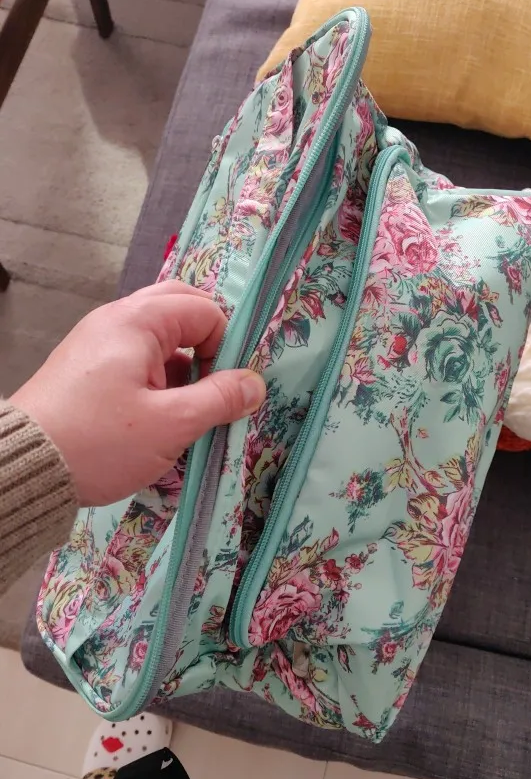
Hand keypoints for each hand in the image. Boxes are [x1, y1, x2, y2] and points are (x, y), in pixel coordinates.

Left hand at [10, 281, 265, 506]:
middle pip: (179, 310)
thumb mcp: (171, 424)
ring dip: (183, 364)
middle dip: (206, 344)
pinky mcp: (87, 368)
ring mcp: (97, 342)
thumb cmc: (101, 441)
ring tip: (187, 408)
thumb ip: (219, 399)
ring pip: (157, 336)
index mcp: (137, 321)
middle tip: (215, 386)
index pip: (205, 310)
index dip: (225, 346)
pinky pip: (135, 357)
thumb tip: (256, 384)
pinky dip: (157, 377)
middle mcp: (115, 320)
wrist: (27, 468)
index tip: (225, 389)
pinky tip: (158, 416)